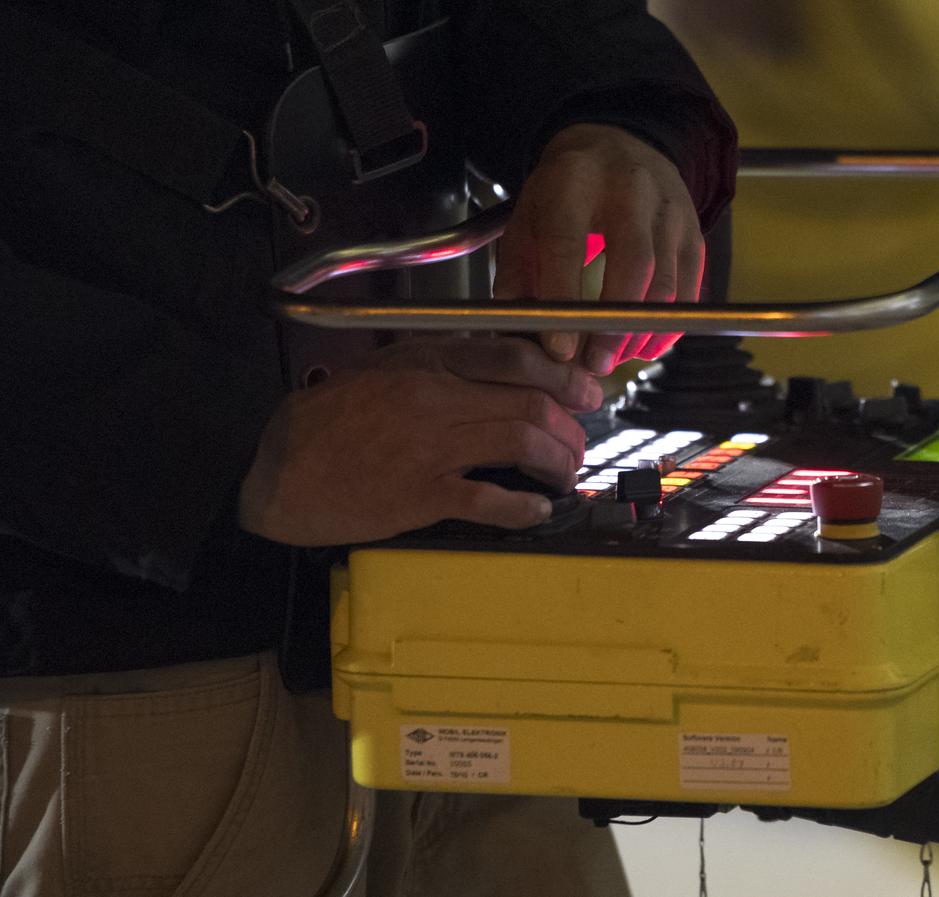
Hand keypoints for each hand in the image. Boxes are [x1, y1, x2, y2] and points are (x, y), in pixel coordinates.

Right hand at [238, 336, 601, 544]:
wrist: (279, 474)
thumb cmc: (324, 420)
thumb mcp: (378, 367)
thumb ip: (433, 361)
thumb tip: (492, 362)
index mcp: (425, 360)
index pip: (514, 357)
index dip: (563, 375)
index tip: (586, 392)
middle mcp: (435, 397)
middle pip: (529, 403)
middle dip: (569, 427)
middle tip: (579, 444)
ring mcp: (431, 447)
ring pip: (521, 445)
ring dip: (557, 463)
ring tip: (565, 475)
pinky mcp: (423, 496)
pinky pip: (490, 501)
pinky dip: (524, 509)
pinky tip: (537, 512)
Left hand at [492, 123, 704, 374]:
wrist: (618, 144)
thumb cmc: (565, 192)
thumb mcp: (527, 218)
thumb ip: (517, 274)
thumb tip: (516, 330)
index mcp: (574, 181)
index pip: (569, 242)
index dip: (564, 296)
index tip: (560, 348)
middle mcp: (629, 188)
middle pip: (632, 263)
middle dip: (614, 324)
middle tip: (596, 364)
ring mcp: (668, 208)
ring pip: (666, 280)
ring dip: (642, 331)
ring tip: (617, 359)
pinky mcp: (693, 229)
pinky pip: (690, 288)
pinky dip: (669, 325)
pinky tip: (646, 345)